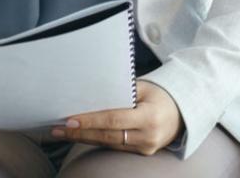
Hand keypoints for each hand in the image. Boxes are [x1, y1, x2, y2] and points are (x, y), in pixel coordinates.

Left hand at [51, 80, 183, 154]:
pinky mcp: (142, 152)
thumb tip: (88, 91)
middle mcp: (149, 135)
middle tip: (58, 129)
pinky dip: (96, 140)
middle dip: (80, 132)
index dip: (91, 121)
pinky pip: (115, 146)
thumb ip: (119, 91)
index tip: (70, 120)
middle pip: (107, 135)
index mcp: (150, 116)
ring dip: (83, 137)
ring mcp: (146, 147)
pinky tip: (79, 135)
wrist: (182, 112)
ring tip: (62, 132)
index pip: (114, 119)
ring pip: (108, 143)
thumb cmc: (158, 95)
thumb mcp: (142, 87)